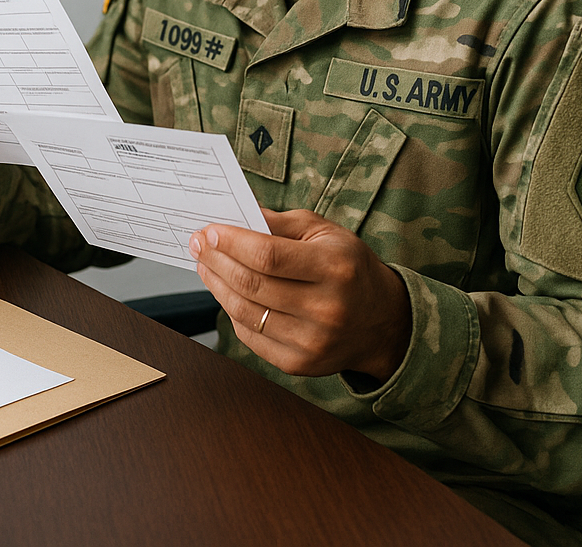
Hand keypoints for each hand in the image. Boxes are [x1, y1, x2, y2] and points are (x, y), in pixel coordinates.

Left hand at [189, 208, 411, 381]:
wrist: (382, 322)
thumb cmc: (349, 268)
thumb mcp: (326, 233)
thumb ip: (281, 223)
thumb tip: (235, 217)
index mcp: (335, 267)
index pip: (269, 256)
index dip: (232, 243)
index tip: (209, 231)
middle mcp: (326, 308)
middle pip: (252, 284)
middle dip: (216, 261)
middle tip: (199, 245)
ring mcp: (312, 341)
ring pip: (245, 312)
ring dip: (217, 286)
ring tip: (206, 267)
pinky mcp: (300, 364)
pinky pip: (251, 337)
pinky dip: (232, 312)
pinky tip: (226, 293)